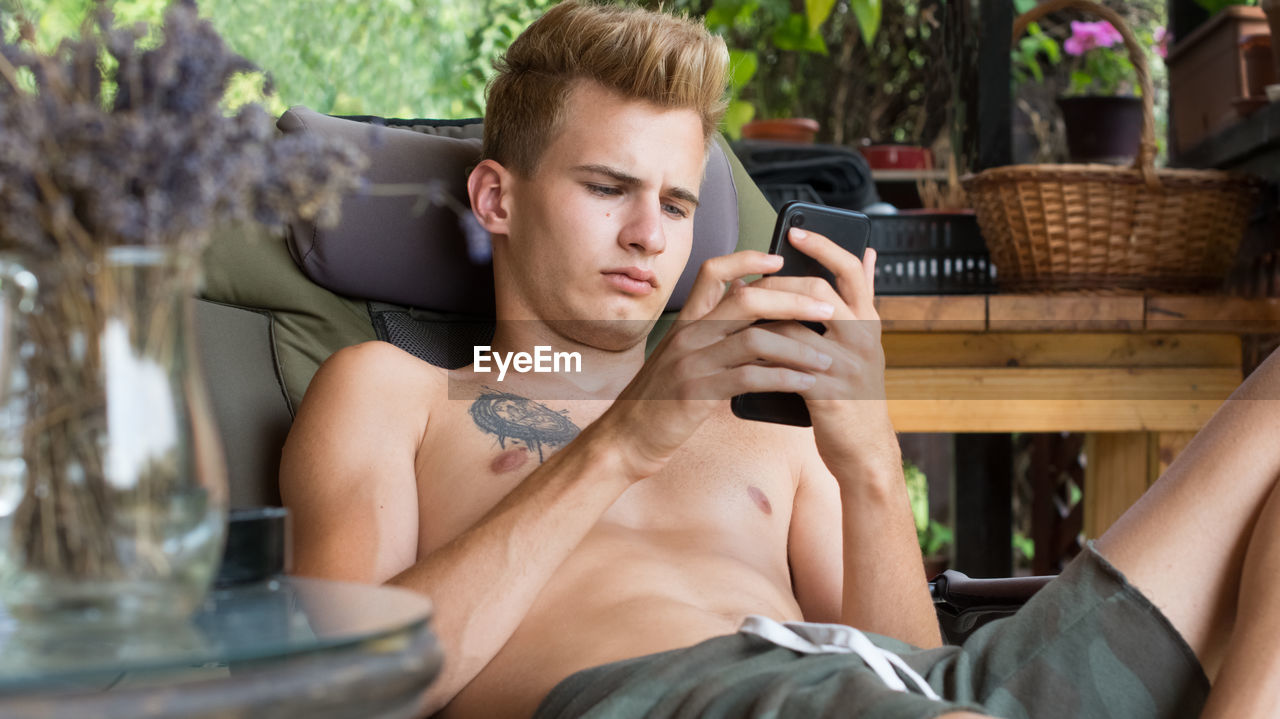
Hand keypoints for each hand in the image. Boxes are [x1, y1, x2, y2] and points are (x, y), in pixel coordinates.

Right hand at [596, 250, 838, 480]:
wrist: (627, 439)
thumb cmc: (659, 399)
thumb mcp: (681, 357)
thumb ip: (710, 332)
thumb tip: (744, 308)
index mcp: (686, 322)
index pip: (713, 272)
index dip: (747, 259)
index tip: (779, 260)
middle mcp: (688, 334)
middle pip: (746, 299)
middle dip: (794, 301)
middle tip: (827, 309)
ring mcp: (691, 362)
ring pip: (755, 339)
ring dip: (798, 347)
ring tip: (826, 358)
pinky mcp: (697, 392)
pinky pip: (750, 377)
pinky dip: (784, 378)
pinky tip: (805, 385)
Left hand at [753, 228, 899, 480]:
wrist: (864, 450)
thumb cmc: (854, 390)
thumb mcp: (864, 343)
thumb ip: (862, 298)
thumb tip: (868, 253)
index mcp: (868, 321)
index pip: (850, 270)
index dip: (824, 247)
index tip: (795, 232)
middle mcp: (862, 339)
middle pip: (818, 293)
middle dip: (778, 284)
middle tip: (750, 282)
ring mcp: (846, 367)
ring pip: (796, 329)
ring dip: (761, 321)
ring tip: (738, 315)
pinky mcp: (828, 395)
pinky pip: (787, 366)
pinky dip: (762, 357)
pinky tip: (743, 352)